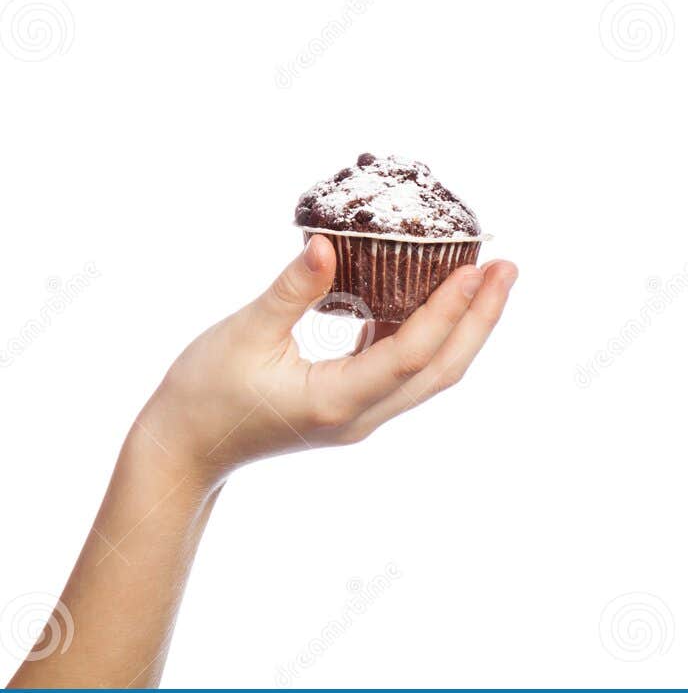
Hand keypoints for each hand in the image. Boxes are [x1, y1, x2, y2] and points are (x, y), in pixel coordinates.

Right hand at [137, 234, 517, 488]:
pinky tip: (426, 299)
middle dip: (479, 320)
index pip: (410, 355)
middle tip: (506, 268)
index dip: (448, 312)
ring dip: (460, 328)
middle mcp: (359, 417)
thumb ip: (291, 290)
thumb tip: (327, 244)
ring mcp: (357, 416)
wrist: (185, 447)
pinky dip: (423, 334)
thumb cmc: (204, 393)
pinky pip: (400, 371)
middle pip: (440, 371)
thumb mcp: (243, 333)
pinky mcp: (348, 407)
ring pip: (428, 374)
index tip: (475, 269)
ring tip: (483, 280)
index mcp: (335, 402)